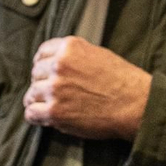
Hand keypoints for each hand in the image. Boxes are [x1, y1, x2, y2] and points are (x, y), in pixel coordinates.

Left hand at [23, 36, 151, 140]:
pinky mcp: (55, 112)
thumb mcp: (98, 54)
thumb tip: (57, 61)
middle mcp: (58, 65)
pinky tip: (45, 117)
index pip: (42, 53)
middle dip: (42, 83)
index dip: (42, 65)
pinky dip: (36, 116)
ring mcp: (55, 89)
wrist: (135, 104)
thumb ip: (74, 55)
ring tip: (50, 106)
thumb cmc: (122, 81)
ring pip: (31, 94)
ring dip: (39, 101)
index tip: (44, 73)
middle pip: (36, 74)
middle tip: (53, 93)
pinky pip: (32, 113)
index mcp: (69, 48)